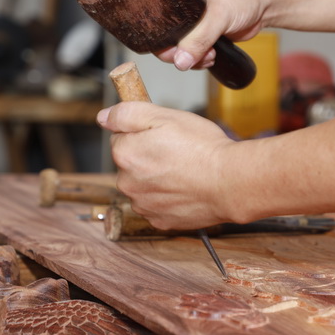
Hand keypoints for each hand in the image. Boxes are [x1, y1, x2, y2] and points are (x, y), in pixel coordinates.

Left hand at [97, 102, 235, 229]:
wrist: (230, 183)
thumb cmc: (203, 149)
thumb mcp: (166, 116)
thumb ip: (127, 114)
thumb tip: (103, 117)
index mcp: (125, 154)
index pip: (121, 138)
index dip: (143, 133)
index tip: (164, 135)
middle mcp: (128, 183)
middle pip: (131, 164)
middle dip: (148, 157)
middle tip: (177, 152)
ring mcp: (143, 205)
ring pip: (144, 186)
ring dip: (157, 179)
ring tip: (184, 172)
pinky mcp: (160, 221)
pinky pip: (157, 205)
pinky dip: (168, 198)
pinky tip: (185, 189)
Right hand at [155, 0, 266, 70]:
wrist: (262, 6)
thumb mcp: (218, 16)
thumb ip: (199, 38)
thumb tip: (180, 61)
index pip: (157, 22)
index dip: (162, 40)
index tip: (176, 51)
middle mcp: (180, 10)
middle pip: (166, 39)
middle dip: (181, 54)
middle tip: (198, 55)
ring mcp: (190, 25)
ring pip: (179, 50)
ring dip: (193, 59)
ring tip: (211, 54)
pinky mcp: (200, 36)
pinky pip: (192, 54)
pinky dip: (200, 60)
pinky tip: (213, 56)